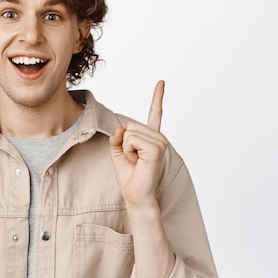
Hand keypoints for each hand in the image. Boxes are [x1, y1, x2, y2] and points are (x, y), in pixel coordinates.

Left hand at [109, 80, 167, 207]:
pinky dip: (129, 151)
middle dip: (124, 143)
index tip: (161, 82)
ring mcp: (160, 142)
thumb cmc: (130, 176)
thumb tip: (121, 128)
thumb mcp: (117, 152)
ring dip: (126, 148)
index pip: (155, 113)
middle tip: (133, 160)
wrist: (136, 195)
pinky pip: (132, 139)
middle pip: (130, 125)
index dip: (157, 97)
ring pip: (130, 132)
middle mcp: (159, 138)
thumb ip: (117, 137)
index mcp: (151, 137)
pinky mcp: (156, 148)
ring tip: (136, 161)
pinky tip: (139, 162)